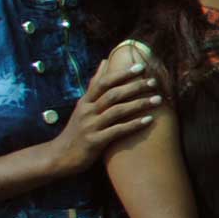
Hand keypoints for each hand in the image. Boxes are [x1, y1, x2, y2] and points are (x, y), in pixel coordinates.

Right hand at [49, 59, 159, 174]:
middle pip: (113, 94)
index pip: (104, 82)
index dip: (122, 73)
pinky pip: (117, 131)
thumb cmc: (77, 129)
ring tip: (158, 100)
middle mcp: (87, 111)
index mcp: (85, 101)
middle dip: (135, 87)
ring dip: (139, 104)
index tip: (141, 67)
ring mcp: (90, 126)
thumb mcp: (83, 105)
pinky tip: (149, 120)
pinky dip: (133, 124)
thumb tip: (104, 61)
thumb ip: (94, 85)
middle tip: (153, 82)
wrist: (60, 156)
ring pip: (117, 111)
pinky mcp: (95, 142)